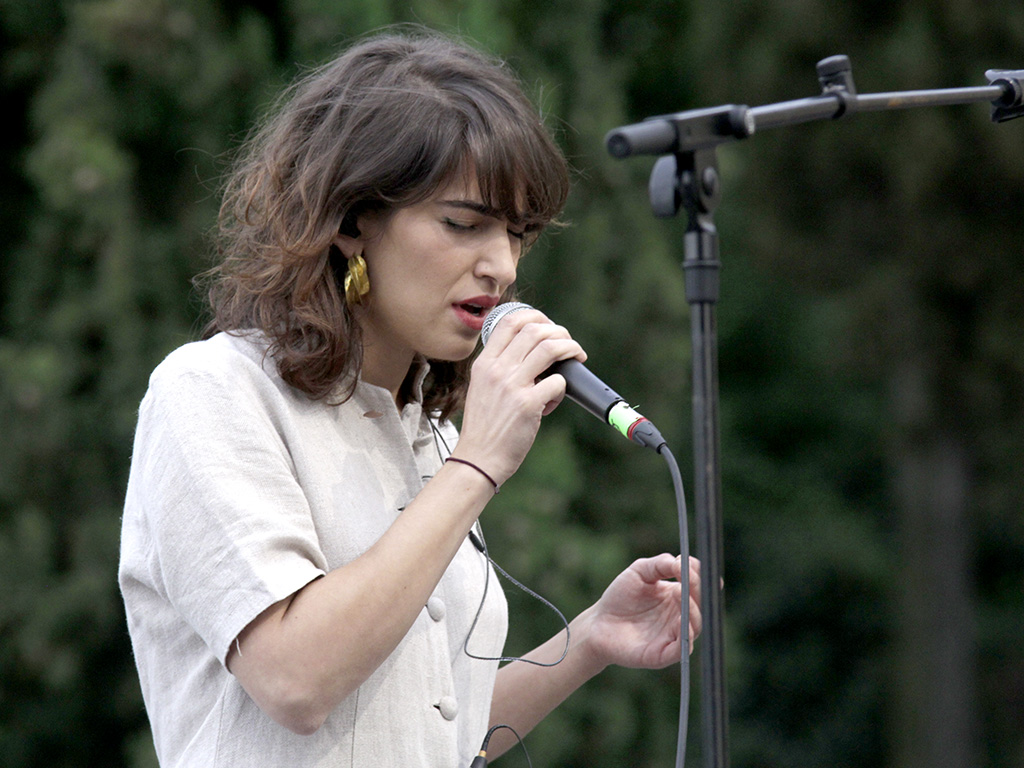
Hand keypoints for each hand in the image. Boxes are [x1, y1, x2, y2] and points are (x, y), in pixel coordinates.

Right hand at [454, 309, 585, 484]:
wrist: (478, 458)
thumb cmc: (485, 426)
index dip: (535, 316)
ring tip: (576, 356)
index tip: (548, 325)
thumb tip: (535, 352)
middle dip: (560, 332)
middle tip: (569, 344)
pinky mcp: (528, 405)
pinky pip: (558, 382)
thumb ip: (501, 368)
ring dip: (570, 348)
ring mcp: (512, 386)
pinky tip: (554, 399)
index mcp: (484, 363)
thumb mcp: (482, 388)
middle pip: (535, 330)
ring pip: (550, 348)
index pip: (510, 321)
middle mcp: (497, 370)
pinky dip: (563, 387)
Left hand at [577, 555, 701, 670]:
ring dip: (692, 611)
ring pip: (695, 627)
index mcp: (678, 597)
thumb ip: (660, 564)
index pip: (699, 587)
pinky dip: (685, 636)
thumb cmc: (620, 597)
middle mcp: (680, 617)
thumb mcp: (639, 571)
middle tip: (688, 577)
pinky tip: (681, 621)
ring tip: (681, 593)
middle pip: (701, 606)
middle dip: (698, 591)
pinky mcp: (662, 655)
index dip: (699, 576)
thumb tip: (681, 562)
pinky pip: (681, 649)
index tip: (688, 563)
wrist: (598, 623)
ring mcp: (673, 636)